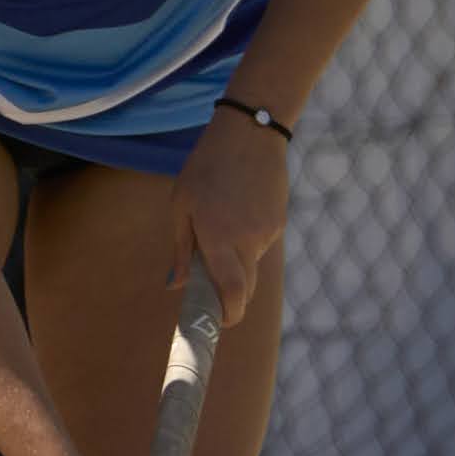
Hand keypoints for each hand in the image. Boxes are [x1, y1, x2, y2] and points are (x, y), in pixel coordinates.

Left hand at [168, 102, 290, 320]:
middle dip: (231, 296)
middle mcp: (247, 241)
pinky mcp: (279, 222)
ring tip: (223, 222)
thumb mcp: (181, 205)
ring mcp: (267, 233)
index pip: (232, 292)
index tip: (220, 322)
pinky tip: (239, 210)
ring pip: (252, 264)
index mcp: (218, 239)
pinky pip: (261, 244)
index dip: (229, 315)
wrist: (251, 133)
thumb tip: (175, 285)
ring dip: (237, 260)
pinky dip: (248, 240)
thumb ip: (181, 250)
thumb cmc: (206, 167)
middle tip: (213, 285)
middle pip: (245, 288)